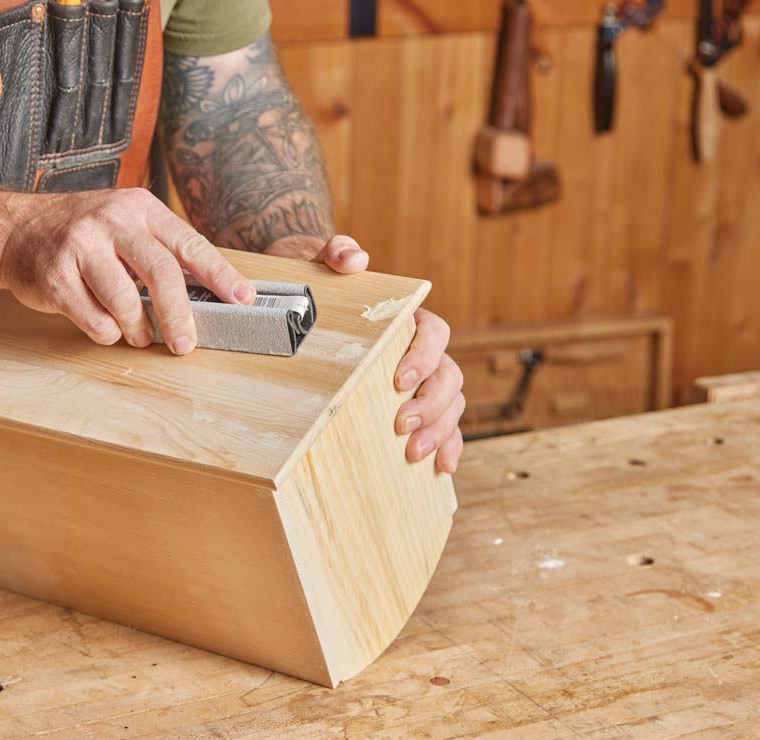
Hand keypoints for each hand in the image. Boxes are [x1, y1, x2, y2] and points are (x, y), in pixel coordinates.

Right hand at [0, 187, 255, 354]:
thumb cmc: (83, 233)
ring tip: (141, 336)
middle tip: (187, 344)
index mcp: (140, 208)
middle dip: (180, 316)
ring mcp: (81, 247)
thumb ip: (163, 251)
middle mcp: (112, 221)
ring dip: (139, 330)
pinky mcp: (56, 276)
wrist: (15, 229)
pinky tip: (107, 327)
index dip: (220, 275)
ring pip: (126, 302)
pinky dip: (108, 332)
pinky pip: (95, 319)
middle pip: (162, 273)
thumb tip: (211, 294)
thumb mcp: (126, 223)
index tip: (242, 300)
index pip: (190, 244)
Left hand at [267, 234, 464, 472]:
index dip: (424, 356)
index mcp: (410, 320)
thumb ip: (337, 253)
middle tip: (403, 426)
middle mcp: (423, 352)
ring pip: (451, 405)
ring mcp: (422, 382)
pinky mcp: (414, 407)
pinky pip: (444, 427)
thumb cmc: (320, 285)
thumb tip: (353, 259)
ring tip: (413, 454)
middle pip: (449, 376)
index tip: (400, 379)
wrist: (308, 307)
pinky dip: (448, 446)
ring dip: (439, 430)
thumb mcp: (321, 264)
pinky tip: (442, 467)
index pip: (434, 334)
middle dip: (432, 404)